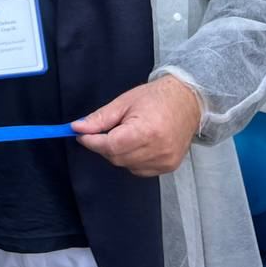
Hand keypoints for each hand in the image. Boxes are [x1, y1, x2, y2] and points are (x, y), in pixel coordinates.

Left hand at [72, 76, 202, 176]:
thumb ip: (99, 118)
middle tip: (102, 131)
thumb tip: (77, 128)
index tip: (81, 134)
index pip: (110, 145)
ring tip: (125, 133)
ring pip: (126, 165)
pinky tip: (136, 144)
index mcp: (147, 131)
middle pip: (116, 157)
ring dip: (117, 153)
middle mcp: (158, 150)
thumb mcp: (124, 102)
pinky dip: (131, 159)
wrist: (188, 101)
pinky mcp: (169, 167)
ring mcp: (165, 161)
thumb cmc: (156, 97)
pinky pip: (139, 169)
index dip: (92, 141)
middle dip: (103, 145)